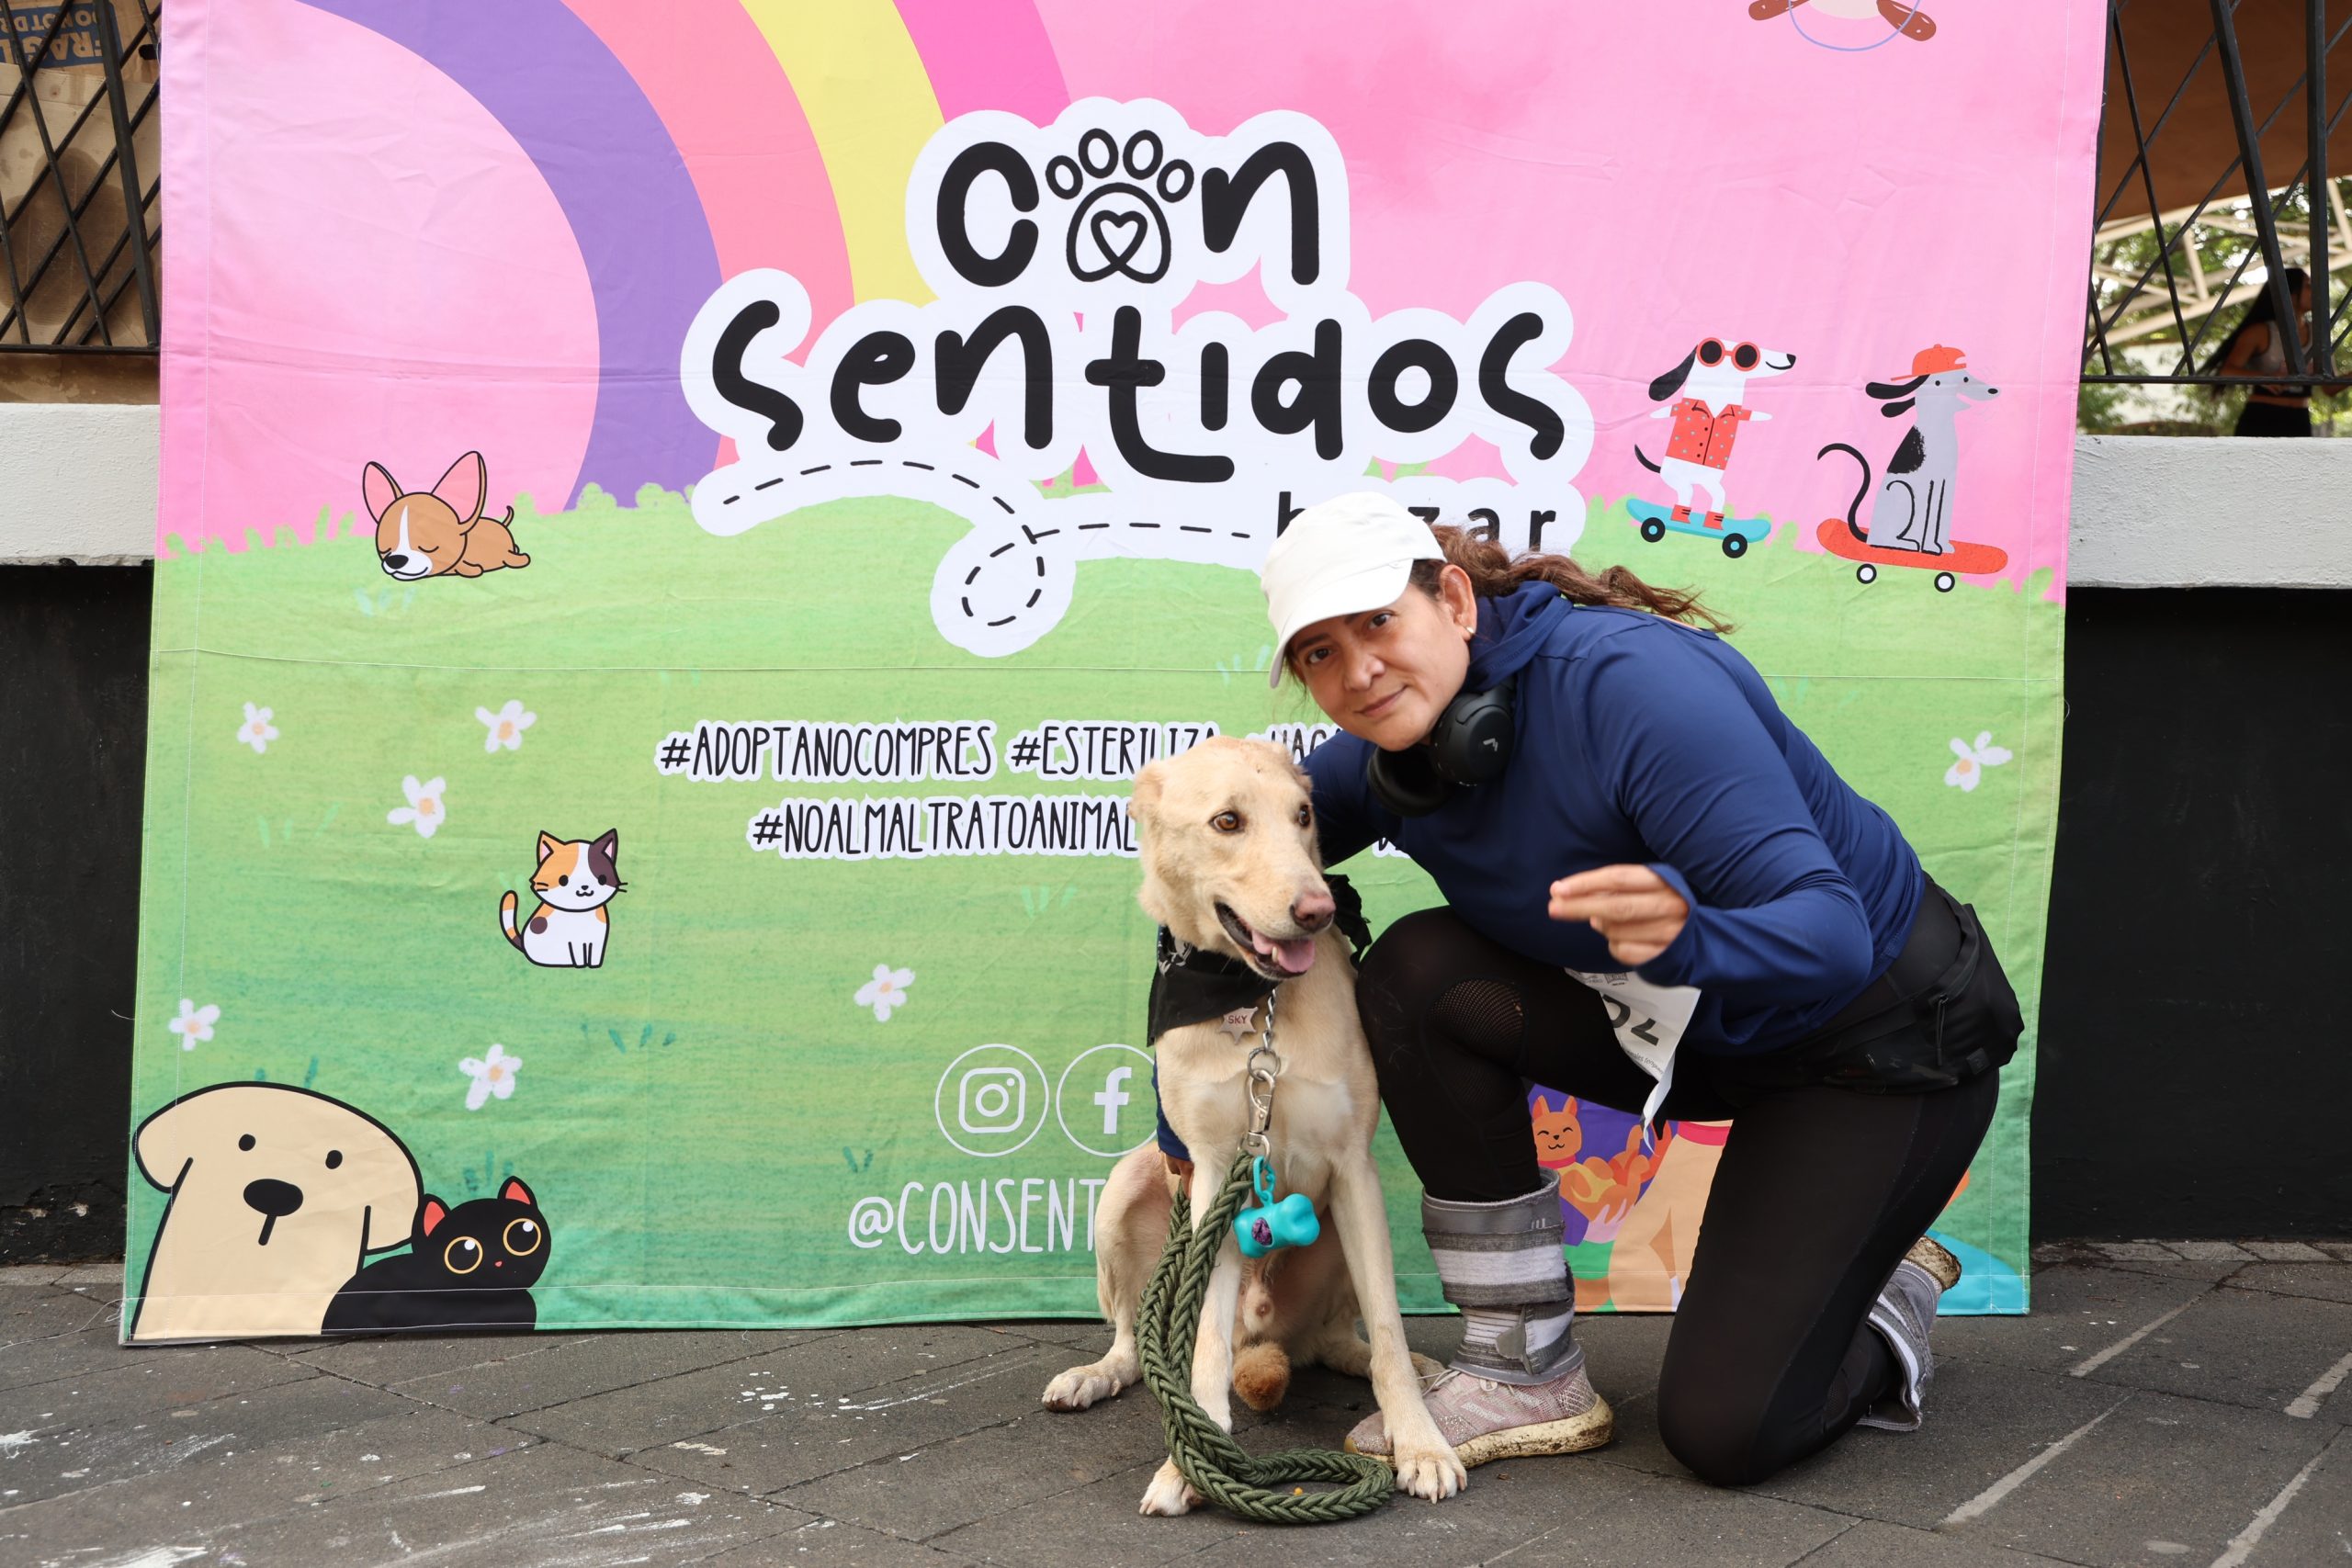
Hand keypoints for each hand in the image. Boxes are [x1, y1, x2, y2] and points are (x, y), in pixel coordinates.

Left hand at [1549, 864, 1689, 966]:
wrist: (1704, 936)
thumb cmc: (1663, 903)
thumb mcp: (1647, 886)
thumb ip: (1616, 889)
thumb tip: (1583, 902)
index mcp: (1663, 881)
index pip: (1617, 878)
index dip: (1585, 883)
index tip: (1558, 889)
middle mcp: (1669, 905)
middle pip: (1616, 907)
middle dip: (1580, 908)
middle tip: (1554, 908)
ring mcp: (1670, 933)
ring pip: (1617, 931)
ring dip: (1601, 927)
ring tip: (1601, 921)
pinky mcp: (1665, 956)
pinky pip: (1624, 952)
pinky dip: (1614, 946)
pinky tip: (1619, 939)